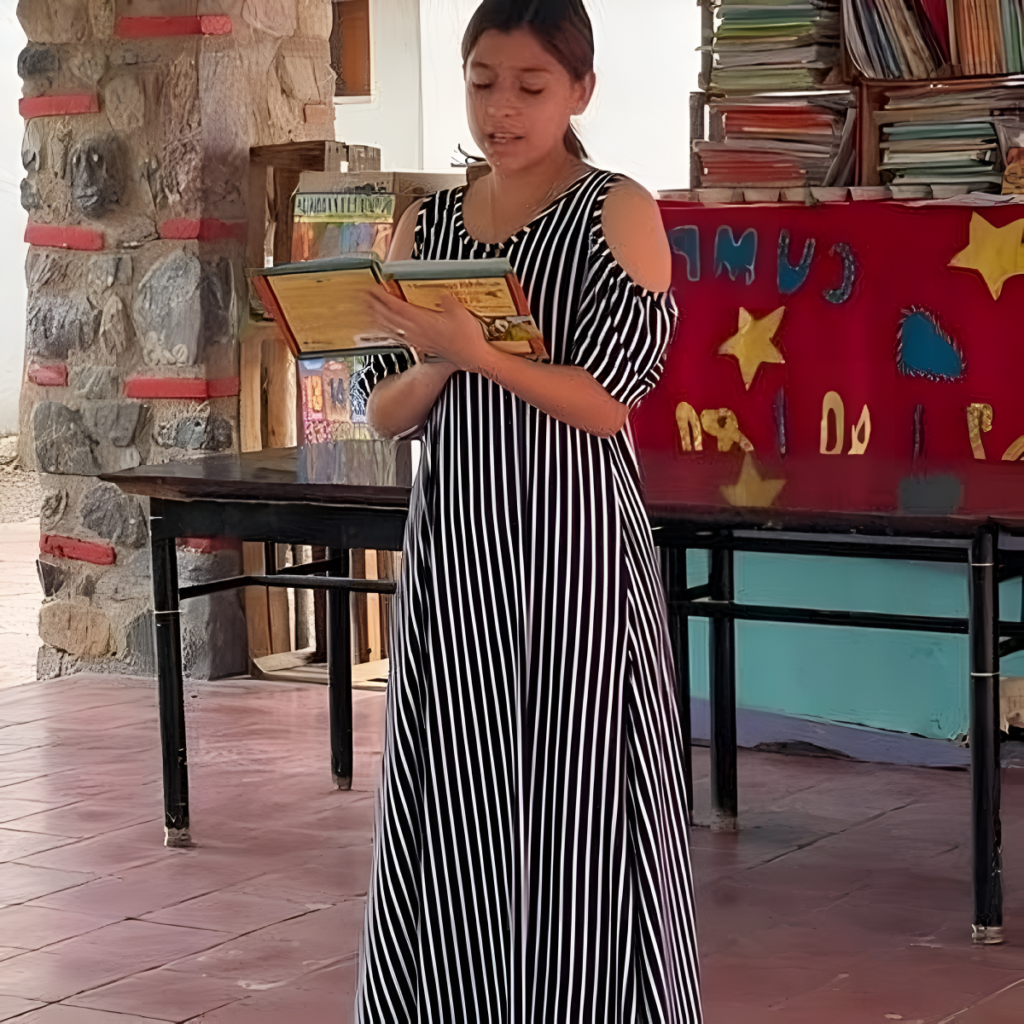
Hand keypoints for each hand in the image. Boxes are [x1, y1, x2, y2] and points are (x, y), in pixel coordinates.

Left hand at [365, 289, 491, 370]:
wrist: (472, 356)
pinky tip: (388, 327)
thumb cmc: (467, 337)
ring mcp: (417, 339)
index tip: (373, 288)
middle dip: (375, 305)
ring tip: (369, 310)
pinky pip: (400, 335)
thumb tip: (438, 292)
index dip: (383, 297)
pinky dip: (390, 328)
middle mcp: (416, 331)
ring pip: (392, 327)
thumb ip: (445, 299)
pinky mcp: (421, 344)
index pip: (396, 306)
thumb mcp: (459, 311)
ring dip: (379, 317)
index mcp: (422, 321)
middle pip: (389, 317)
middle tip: (364, 296)